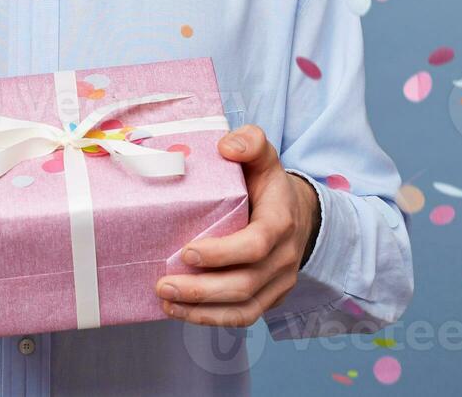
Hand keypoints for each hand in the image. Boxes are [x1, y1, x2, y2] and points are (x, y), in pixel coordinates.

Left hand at [155, 124, 320, 327]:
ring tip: (165, 300)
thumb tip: (227, 147)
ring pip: (243, 307)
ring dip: (202, 310)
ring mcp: (278, 282)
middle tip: (163, 284)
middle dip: (202, 290)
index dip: (223, 253)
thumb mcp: (263, 156)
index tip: (187, 251)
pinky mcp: (269, 297)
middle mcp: (283, 257)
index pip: (256, 244)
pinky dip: (211, 319)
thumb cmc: (268, 185)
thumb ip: (250, 142)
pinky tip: (180, 312)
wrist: (298, 213)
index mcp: (280, 222)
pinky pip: (243, 316)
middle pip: (245, 283)